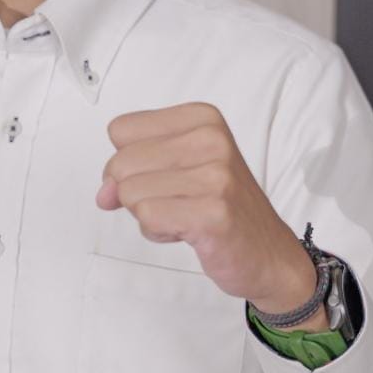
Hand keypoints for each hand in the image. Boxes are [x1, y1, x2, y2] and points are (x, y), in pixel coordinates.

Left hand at [95, 102, 328, 328]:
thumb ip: (132, 170)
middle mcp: (211, 139)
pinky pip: (147, 218)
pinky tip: (189, 232)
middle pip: (120, 164)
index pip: (120, 130)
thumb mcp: (177, 171)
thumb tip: (103, 193)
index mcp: (202, 118)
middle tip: (178, 203)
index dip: (129, 163)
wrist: (269, 254)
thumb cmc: (220, 208)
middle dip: (137, 193)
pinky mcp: (213, 213)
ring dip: (149, 216)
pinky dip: (159, 233)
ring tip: (186, 217)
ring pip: (130, 193)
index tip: (164, 177)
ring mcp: (215, 176)